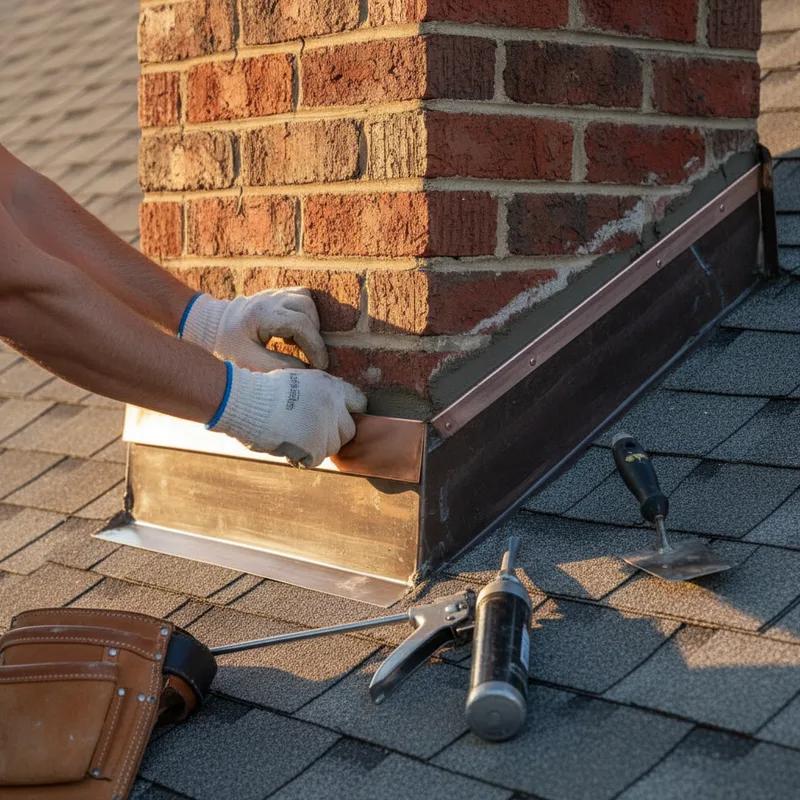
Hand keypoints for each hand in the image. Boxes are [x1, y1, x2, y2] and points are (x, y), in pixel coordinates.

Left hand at [180, 289, 327, 371]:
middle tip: (312, 357)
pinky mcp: (274, 295)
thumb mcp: (249, 362)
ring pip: (307, 299)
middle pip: (308, 309)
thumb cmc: (226, 346)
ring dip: (312, 322)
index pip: (301, 324)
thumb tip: (307, 370)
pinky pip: (301, 296)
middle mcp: (269, 299)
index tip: (320, 365)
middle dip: (315, 335)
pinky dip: (305, 313)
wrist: (209, 326)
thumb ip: (279, 366)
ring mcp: (272, 294)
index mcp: (262, 314)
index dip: (315, 346)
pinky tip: (294, 331)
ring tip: (302, 343)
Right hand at [211, 365, 367, 466]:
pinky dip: (304, 457)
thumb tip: (333, 407)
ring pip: (332, 447)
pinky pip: (316, 459)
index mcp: (331, 387)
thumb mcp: (299, 379)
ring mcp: (325, 427)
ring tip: (295, 438)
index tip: (336, 419)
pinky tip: (289, 447)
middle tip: (311, 433)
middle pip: (348, 430)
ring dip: (317, 447)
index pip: (358, 402)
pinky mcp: (315, 446)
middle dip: (332, 434)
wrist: (246, 402)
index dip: (346, 412)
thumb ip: (320, 392)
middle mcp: (333, 406)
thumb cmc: (265, 391)